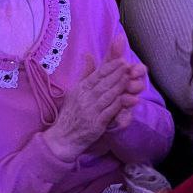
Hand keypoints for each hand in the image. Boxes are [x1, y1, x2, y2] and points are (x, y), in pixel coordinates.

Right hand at [43, 33, 148, 161]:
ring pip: (107, 96)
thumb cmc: (70, 113)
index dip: (110, 67)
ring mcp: (90, 111)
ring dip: (119, 87)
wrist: (63, 138)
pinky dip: (119, 104)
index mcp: (80, 89)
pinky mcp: (96, 124)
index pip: (97, 75)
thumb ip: (85, 74)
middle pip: (103, 84)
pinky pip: (109, 112)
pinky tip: (128, 99)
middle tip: (128, 66)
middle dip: (117, 74)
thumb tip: (89, 55)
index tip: (121, 61)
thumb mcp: (74, 91)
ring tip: (129, 78)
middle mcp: (84, 99)